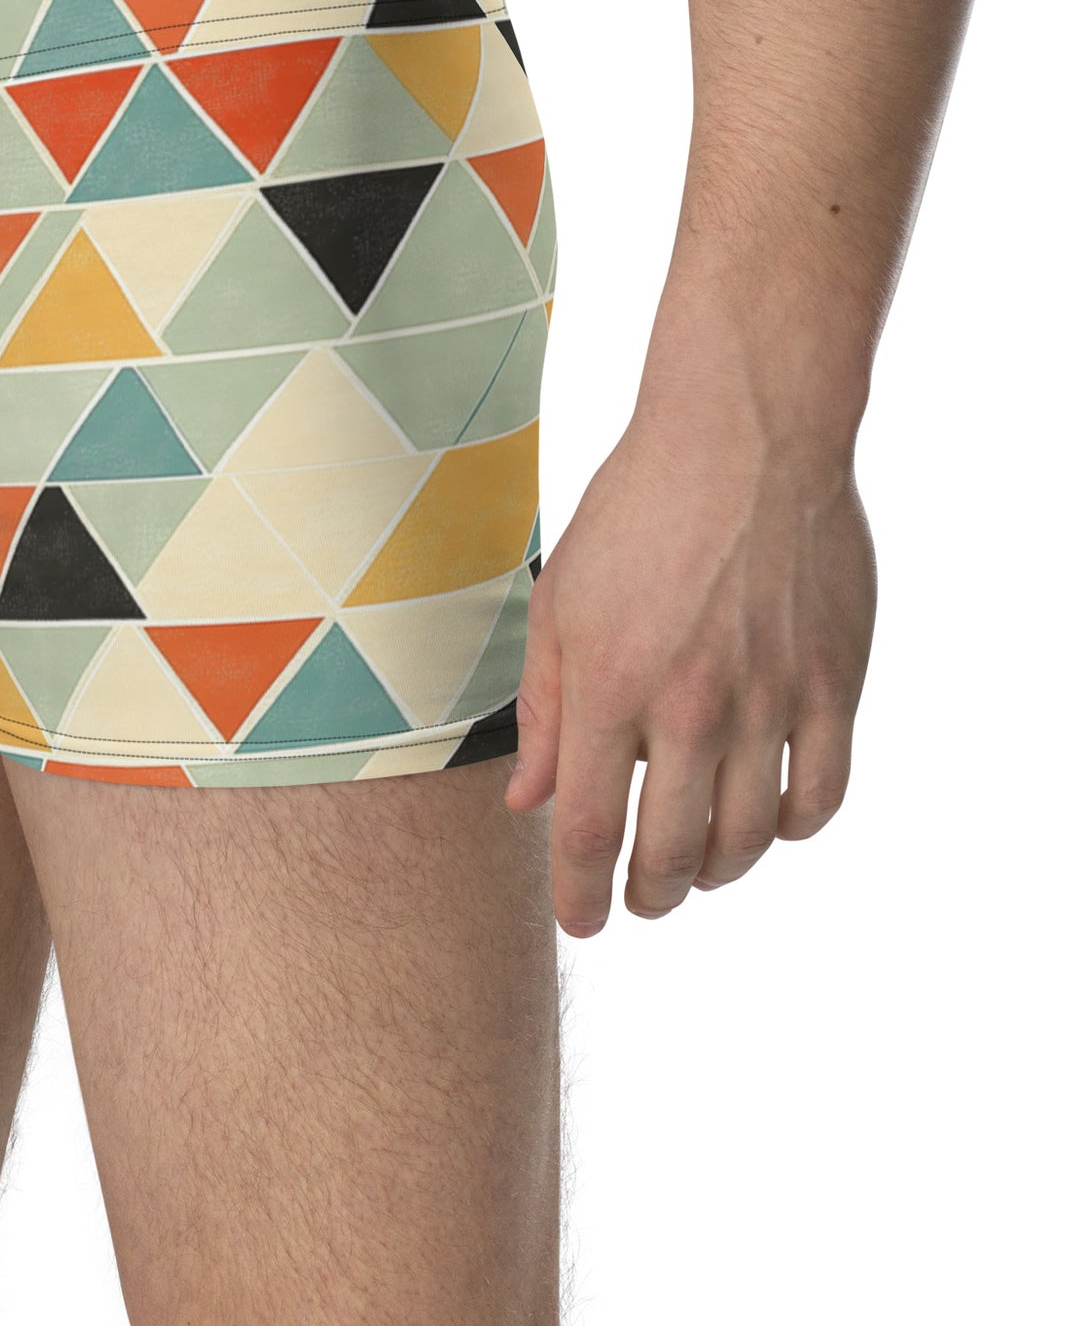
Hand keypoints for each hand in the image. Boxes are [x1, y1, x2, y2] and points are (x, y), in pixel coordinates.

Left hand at [505, 393, 874, 935]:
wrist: (743, 439)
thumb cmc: (635, 512)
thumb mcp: (560, 604)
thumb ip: (546, 711)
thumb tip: (529, 802)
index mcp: (611, 686)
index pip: (590, 831)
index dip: (581, 893)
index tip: (581, 924)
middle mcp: (691, 705)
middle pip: (672, 853)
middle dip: (647, 894)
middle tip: (637, 899)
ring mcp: (771, 698)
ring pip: (750, 838)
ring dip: (717, 872)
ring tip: (697, 869)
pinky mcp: (833, 683)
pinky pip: (822, 794)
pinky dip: (793, 828)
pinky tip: (769, 822)